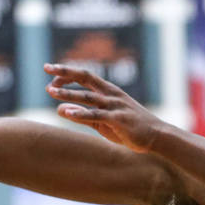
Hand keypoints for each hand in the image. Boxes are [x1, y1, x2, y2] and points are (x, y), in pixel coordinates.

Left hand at [45, 64, 167, 152]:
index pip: (84, 76)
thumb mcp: (103, 121)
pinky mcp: (119, 120)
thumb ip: (83, 115)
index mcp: (108, 91)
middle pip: (85, 77)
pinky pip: (97, 116)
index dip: (66, 74)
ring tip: (50, 91)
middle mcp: (111, 94)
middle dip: (65, 72)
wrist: (157, 136)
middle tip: (46, 67)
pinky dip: (82, 114)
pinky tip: (67, 113)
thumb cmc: (130, 129)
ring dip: (68, 93)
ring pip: (88, 96)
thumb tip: (60, 109)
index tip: (50, 76)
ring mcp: (116, 106)